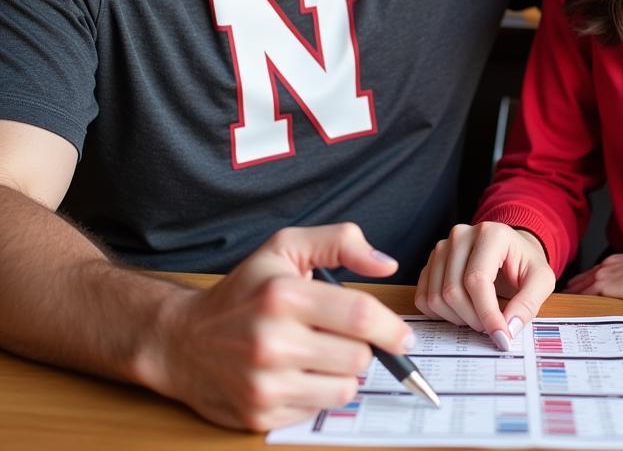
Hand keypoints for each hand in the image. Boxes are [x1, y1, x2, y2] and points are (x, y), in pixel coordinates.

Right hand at [143, 223, 412, 430]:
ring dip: (342, 372)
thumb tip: (386, 264)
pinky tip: (296, 373)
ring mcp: (264, 384)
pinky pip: (318, 410)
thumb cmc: (244, 290)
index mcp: (283, 295)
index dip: (391, 328)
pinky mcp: (260, 416)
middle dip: (360, 346)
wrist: (183, 340)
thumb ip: (341, 242)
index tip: (403, 337)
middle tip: (338, 335)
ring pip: (344, 388)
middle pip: (358, 357)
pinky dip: (318, 393)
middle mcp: (272, 341)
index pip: (359, 315)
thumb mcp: (286, 248)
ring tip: (318, 353)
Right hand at [415, 222, 554, 349]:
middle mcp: (461, 235)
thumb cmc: (525, 263)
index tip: (501, 337)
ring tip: (479, 317)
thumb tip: (508, 328)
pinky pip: (423, 298)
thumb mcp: (541, 280)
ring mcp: (442, 248)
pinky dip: (440, 314)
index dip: (487, 314)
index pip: (477, 280)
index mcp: (490, 233)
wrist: (511, 251)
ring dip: (458, 319)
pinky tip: (461, 312)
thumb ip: (528, 303)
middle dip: (474, 319)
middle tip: (493, 326)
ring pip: (436, 297)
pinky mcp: (431, 262)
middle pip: (453, 291)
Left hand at [564, 248, 622, 303]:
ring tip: (561, 308)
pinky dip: (577, 304)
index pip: (592, 273)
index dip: (582, 282)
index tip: (574, 290)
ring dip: (571, 297)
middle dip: (572, 290)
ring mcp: (604, 276)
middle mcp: (606, 266)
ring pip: (580, 288)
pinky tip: (571, 313)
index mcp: (615, 262)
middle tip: (561, 300)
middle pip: (581, 279)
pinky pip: (585, 297)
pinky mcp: (606, 287)